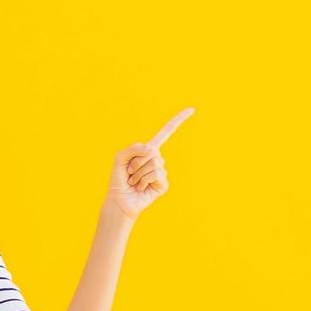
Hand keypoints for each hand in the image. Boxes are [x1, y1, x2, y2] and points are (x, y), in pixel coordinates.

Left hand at [107, 107, 193, 222]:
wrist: (119, 200)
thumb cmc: (119, 179)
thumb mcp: (121, 157)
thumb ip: (134, 148)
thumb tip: (153, 150)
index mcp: (149, 150)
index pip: (166, 133)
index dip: (178, 121)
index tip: (191, 109)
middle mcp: (158, 159)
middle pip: (152, 151)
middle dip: (136, 162)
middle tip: (130, 173)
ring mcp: (162, 172)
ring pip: (154, 164)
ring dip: (138, 173)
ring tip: (134, 181)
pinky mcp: (164, 184)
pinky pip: (156, 174)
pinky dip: (144, 181)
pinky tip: (141, 187)